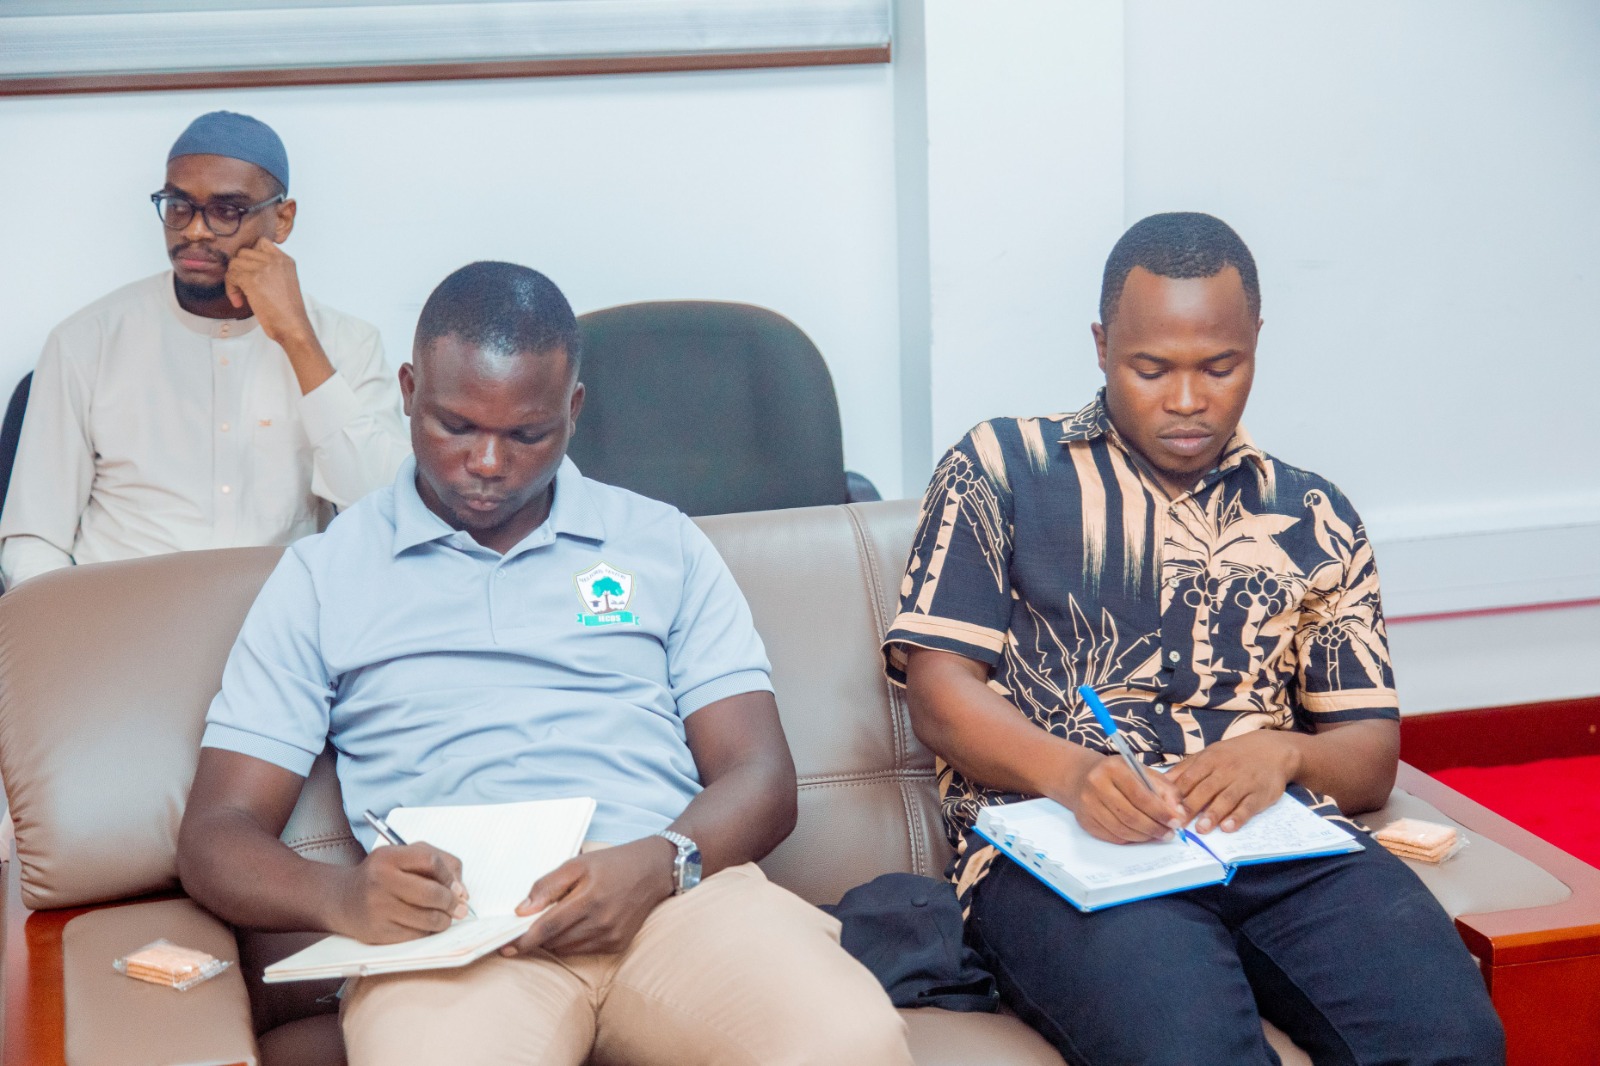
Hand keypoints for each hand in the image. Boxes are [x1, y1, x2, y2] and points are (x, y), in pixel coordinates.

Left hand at [224, 239, 314, 347]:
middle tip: (243, 287)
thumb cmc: (288, 312)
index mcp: (285, 260)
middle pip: (244, 252)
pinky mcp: (252, 279)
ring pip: (234, 263)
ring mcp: (264, 268)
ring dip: (233, 280)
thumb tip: (246, 266)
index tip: (250, 272)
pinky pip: (231, 276)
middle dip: (239, 269)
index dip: (251, 256)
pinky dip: (231, 290)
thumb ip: (271, 270)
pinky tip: (239, 302)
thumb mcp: (285, 282)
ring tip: (240, 296)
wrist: (292, 326)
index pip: (262, 243)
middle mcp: (275, 260)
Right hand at [331, 843, 468, 943]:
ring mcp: (378, 908)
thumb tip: (462, 893)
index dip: (449, 876)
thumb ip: (439, 863)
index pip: (431, 861)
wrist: (343, 899)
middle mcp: (380, 880)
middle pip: (432, 893)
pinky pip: (416, 935)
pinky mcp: (378, 932)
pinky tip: (426, 926)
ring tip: (446, 918)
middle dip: (452, 903)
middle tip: (460, 908)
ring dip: (444, 920)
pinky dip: (427, 932)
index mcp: (388, 856)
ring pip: (427, 918)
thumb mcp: (404, 857)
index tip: (456, 887)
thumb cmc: (382, 875)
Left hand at [502, 837, 675, 956]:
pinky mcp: (618, 945)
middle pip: (554, 941)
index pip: (547, 928)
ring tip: (554, 921)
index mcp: (589, 899)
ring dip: (553, 941)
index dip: (522, 940)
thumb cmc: (612, 864)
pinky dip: (571, 943)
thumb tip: (521, 911)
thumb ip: (547, 886)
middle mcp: (602, 922)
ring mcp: (611, 936)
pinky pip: (583, 951)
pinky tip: (576, 925)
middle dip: (535, 938)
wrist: (653, 870)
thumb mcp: (577, 864)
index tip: (504, 948)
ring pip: (567, 949)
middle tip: (524, 928)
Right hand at [1063, 753, 1187, 844]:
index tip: (1176, 822)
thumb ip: (1163, 789)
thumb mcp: (1142, 772)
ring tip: (1157, 835)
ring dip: (1144, 836)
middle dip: (1154, 828)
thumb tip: (1178, 812)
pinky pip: (1112, 836)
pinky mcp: (1085, 820)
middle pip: (1131, 815)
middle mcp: (1097, 784)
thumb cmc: (1119, 774)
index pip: (1141, 795)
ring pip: (1122, 829)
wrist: (1082, 776)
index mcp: (1113, 768)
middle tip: (1169, 834)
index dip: (1161, 812)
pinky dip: (1130, 839)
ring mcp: (1087, 804)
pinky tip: (1140, 835)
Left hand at [1166, 731, 1301, 832]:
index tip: (1165, 808)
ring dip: (1213, 814)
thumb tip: (1162, 781)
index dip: (1177, 794)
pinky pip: (1248, 807)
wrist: (1272, 750)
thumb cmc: (1233, 755)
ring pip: (1226, 799)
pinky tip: (1228, 827)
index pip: (1190, 778)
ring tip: (1201, 829)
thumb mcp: (1209, 754)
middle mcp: (1226, 770)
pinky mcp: (1260, 794)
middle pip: (1206, 789)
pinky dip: (1238, 817)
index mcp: (1210, 760)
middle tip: (1178, 823)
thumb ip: (1186, 768)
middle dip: (1191, 807)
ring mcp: (1244, 782)